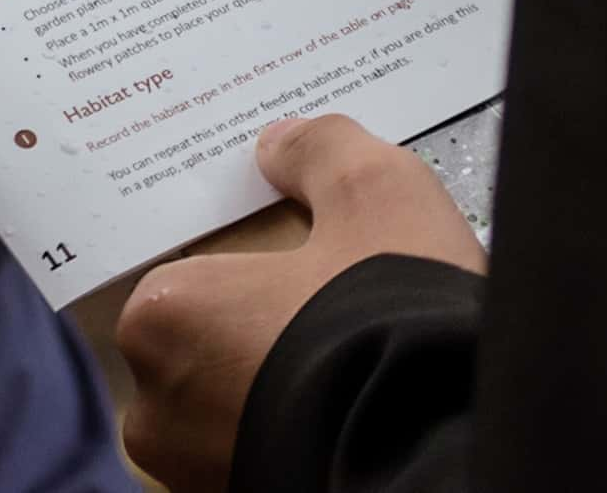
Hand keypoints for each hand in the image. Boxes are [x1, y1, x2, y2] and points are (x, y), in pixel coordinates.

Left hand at [112, 115, 483, 492]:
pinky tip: (355, 411)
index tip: (296, 266)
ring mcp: (199, 472)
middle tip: (330, 313)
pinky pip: (263, 451)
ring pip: (233, 408)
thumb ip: (318, 150)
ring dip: (278, 386)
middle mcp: (160, 409)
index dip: (249, 265)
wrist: (446, 453)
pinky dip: (301, 431)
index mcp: (162, 320)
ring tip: (353, 363)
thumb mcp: (374, 191)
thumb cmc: (394, 329)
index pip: (189, 276)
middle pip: (207, 345)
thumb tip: (284, 146)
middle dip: (259, 331)